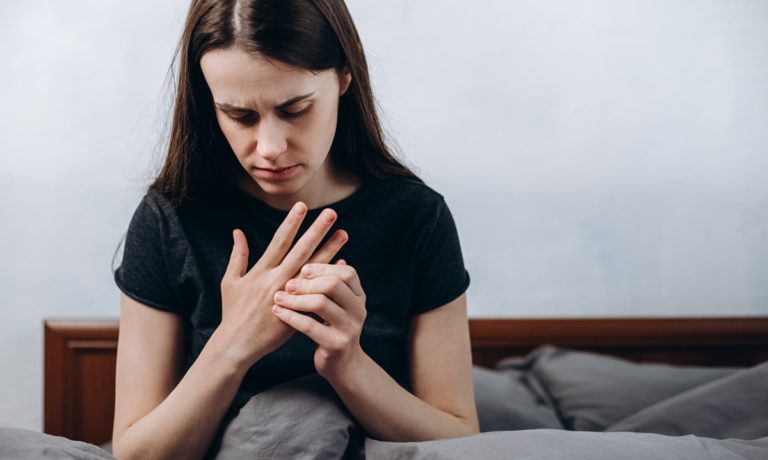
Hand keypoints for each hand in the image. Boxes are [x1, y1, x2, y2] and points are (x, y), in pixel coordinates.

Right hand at [218, 202, 348, 367]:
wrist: (238, 345)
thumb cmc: (233, 312)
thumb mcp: (230, 282)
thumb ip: (238, 256)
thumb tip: (237, 232)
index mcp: (261, 272)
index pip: (279, 241)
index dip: (291, 223)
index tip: (302, 206)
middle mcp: (277, 280)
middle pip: (301, 251)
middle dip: (317, 231)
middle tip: (332, 214)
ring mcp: (290, 296)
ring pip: (314, 269)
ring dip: (330, 250)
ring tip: (344, 234)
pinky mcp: (299, 311)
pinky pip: (319, 291)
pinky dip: (330, 277)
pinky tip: (343, 265)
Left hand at [271, 259, 367, 379]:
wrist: (342, 365)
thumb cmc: (333, 328)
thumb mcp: (337, 305)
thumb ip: (334, 284)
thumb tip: (333, 255)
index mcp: (358, 296)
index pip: (347, 272)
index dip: (324, 267)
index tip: (303, 268)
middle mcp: (358, 310)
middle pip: (333, 284)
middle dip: (307, 282)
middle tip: (287, 284)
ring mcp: (349, 328)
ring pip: (320, 303)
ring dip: (295, 299)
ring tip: (278, 297)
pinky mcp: (336, 344)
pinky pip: (310, 326)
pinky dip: (291, 317)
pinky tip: (277, 312)